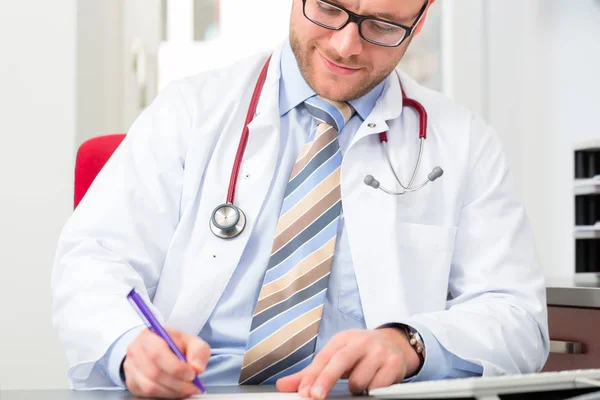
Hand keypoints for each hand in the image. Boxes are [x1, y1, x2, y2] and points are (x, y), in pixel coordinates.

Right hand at [123, 328, 209, 397]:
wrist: (161, 349)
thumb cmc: (176, 345)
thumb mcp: (192, 342)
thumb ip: (199, 351)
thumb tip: (197, 368)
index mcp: (149, 335)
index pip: (158, 353)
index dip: (176, 367)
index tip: (192, 374)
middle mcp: (135, 351)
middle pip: (154, 373)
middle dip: (177, 383)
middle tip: (193, 386)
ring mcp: (131, 367)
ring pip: (150, 386)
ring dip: (173, 391)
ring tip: (187, 389)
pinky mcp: (132, 382)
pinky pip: (147, 394)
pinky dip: (165, 395)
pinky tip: (176, 391)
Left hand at [276, 328, 419, 398]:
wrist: (395, 343)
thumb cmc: (359, 353)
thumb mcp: (336, 356)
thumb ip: (310, 373)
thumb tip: (282, 385)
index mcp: (343, 339)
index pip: (324, 357)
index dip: (313, 375)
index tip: (304, 392)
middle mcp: (361, 342)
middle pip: (340, 361)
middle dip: (326, 379)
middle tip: (315, 396)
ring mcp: (379, 352)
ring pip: (360, 379)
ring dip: (355, 388)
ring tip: (358, 383)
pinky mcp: (394, 364)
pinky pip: (379, 386)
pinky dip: (372, 389)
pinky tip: (373, 383)